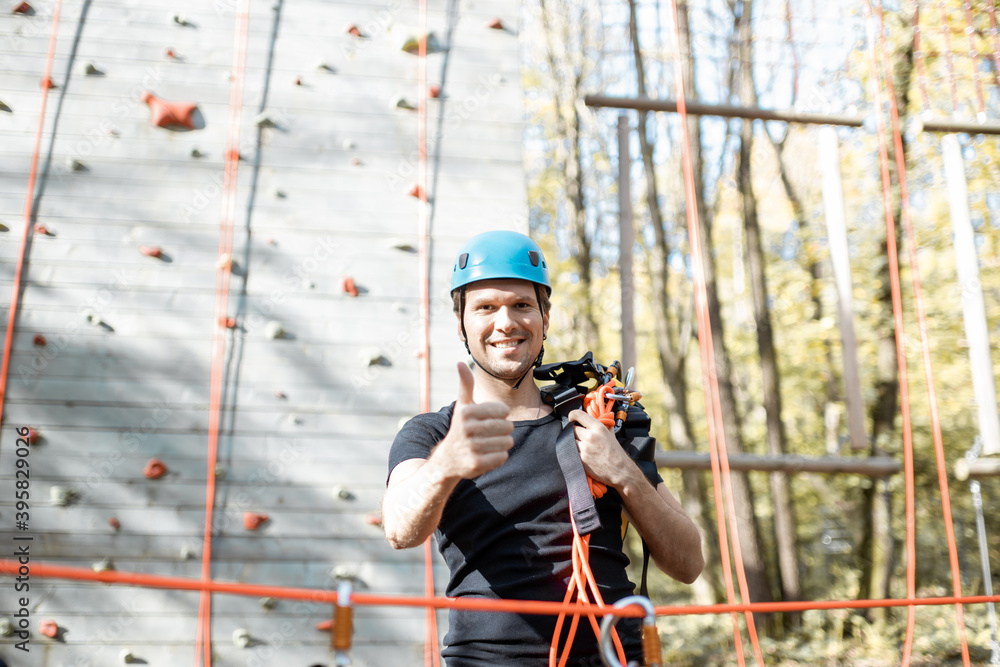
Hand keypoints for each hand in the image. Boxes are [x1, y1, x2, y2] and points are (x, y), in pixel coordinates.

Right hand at [432, 363, 513, 479]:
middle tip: (490, 434)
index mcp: (466, 412)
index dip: (501, 415)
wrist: (447, 460)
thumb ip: (465, 385)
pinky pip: (503, 457)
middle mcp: (467, 429)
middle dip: (504, 430)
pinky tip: (487, 455)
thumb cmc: (460, 428)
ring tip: (488, 444)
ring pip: (508, 442)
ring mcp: (471, 447)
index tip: (489, 419)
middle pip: (508, 427)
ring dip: (502, 444)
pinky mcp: (476, 464)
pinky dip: (499, 456)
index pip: (504, 411)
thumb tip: (460, 363)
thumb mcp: (462, 406)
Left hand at [568, 409, 635, 489]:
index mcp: (598, 428)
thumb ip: (605, 425)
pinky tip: (581, 453)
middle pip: (573, 429)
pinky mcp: (581, 459)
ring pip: (570, 440)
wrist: (620, 471)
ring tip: (581, 445)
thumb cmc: (617, 453)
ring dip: (574, 442)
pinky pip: (572, 451)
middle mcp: (590, 436)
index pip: (578, 415)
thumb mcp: (611, 435)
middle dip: (575, 431)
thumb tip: (604, 417)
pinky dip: (574, 451)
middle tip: (579, 435)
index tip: (571, 418)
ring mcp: (584, 448)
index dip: (572, 415)